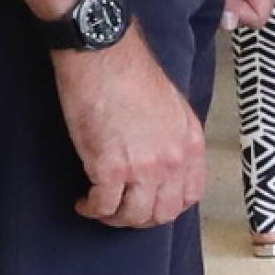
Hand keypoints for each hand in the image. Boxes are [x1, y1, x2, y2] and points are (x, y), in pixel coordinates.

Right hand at [56, 34, 205, 228]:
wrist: (104, 56)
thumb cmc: (132, 73)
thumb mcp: (172, 107)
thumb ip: (173, 138)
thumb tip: (162, 160)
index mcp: (191, 143)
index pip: (190, 195)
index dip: (167, 206)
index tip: (150, 204)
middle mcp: (173, 160)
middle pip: (162, 213)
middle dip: (140, 218)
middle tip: (122, 211)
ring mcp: (143, 168)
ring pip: (133, 216)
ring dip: (114, 218)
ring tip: (100, 208)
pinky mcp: (110, 169)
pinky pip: (103, 206)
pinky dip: (91, 209)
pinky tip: (83, 202)